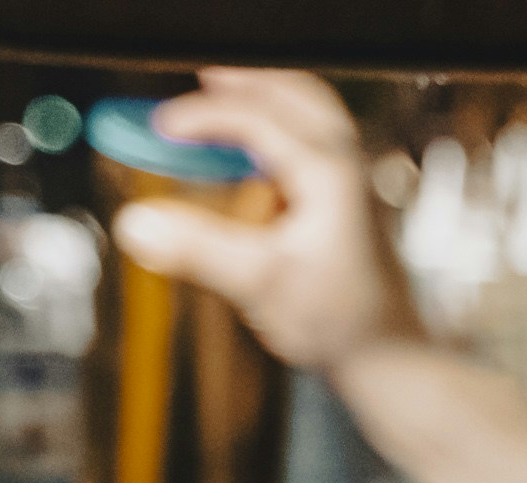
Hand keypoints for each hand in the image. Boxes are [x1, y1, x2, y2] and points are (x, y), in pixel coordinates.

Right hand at [110, 69, 423, 372]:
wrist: (391, 357)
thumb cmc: (339, 323)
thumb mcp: (259, 284)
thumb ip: (196, 249)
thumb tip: (135, 224)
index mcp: (330, 173)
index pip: (257, 117)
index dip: (202, 115)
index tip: (160, 127)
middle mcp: (349, 167)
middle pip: (294, 95)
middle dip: (245, 84)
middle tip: (199, 82)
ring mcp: (356, 184)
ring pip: (311, 116)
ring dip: (266, 103)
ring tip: (221, 103)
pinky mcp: (353, 205)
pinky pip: (316, 145)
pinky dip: (281, 132)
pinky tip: (251, 154)